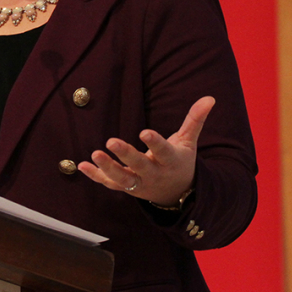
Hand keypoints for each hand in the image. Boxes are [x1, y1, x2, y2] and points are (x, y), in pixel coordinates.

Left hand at [76, 97, 214, 205]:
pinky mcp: (126, 188)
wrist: (177, 194)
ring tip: (94, 154)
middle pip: (139, 166)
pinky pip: (109, 184)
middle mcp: (154, 174)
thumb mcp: (188, 142)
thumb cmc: (180, 161)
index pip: (163, 151)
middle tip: (110, 141)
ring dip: (107, 168)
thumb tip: (209, 98)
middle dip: (126, 155)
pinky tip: (82, 165)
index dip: (155, 142)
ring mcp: (139, 183)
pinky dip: (96, 176)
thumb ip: (195, 120)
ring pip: (122, 179)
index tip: (144, 132)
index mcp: (170, 161)